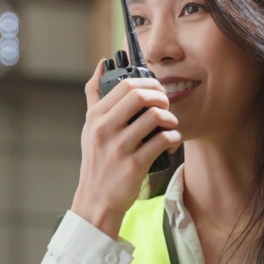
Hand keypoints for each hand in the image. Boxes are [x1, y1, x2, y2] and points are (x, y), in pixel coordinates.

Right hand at [70, 60, 180, 238]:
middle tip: (166, 105)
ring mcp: (120, 147)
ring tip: (170, 125)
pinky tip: (171, 142)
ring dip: (170, 118)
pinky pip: (163, 141)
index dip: (148, 83)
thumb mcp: (89, 126)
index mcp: (96, 117)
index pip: (125, 85)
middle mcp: (105, 129)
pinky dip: (173, 138)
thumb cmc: (97, 160)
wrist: (96, 199)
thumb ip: (94, 94)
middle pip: (140, 96)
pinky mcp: (135, 165)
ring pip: (155, 117)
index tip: (156, 90)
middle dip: (160, 96)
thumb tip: (103, 64)